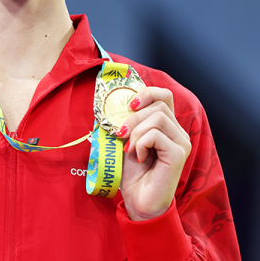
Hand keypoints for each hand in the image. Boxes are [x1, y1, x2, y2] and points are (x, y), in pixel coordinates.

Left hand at [116, 87, 191, 220]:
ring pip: (158, 118)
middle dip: (133, 117)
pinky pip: (156, 135)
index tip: (129, 105)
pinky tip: (138, 157)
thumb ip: (126, 123)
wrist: (138, 200)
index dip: (147, 93)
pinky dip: (141, 143)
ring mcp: (181, 143)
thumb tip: (113, 105)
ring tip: (130, 149)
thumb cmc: (132, 173)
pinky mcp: (179, 154)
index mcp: (167, 127)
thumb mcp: (125, 141)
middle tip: (121, 136)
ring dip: (136, 131)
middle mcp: (178, 133)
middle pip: (159, 104)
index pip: (164, 96)